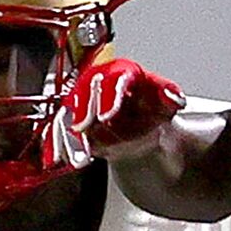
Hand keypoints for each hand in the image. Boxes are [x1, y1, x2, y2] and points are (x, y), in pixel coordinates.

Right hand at [64, 59, 185, 156]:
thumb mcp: (167, 103)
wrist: (143, 126)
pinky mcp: (71, 119)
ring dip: (70, 135)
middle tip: (84, 128)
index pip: (113, 79)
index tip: (107, 114)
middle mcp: (97, 82)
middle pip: (85, 92)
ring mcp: (82, 100)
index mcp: (121, 72)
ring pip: (70, 113)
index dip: (109, 97)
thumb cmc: (152, 110)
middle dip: (84, 112)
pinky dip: (56, 145)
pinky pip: (59, 130)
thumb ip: (170, 98)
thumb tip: (174, 97)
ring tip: (77, 154)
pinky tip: (57, 159)